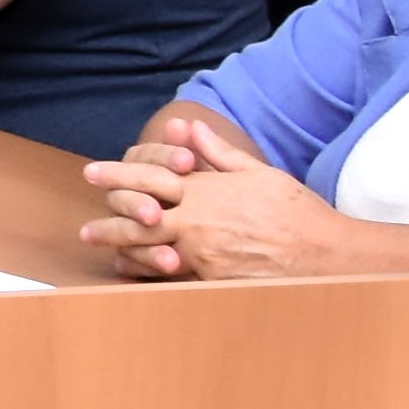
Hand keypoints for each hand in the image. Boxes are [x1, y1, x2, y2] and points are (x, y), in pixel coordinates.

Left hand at [80, 110, 347, 280]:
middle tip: (85, 230)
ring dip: (125, 252)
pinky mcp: (211, 280)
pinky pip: (172, 279)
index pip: (151, 179)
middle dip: (109, 225)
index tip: (91, 173)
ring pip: (151, 252)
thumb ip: (218, 153)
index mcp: (206, 192)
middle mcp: (197, 222)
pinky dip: (152, 275)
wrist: (323, 254)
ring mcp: (202, 254)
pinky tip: (138, 276)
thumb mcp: (258, 172)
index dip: (118, 175)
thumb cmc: (294, 211)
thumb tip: (190, 127)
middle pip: (139, 222)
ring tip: (105, 253)